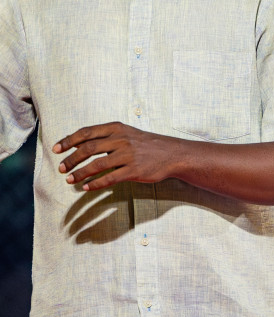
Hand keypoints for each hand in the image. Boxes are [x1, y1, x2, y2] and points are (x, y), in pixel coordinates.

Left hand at [54, 122, 186, 189]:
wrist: (174, 154)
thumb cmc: (147, 144)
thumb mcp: (128, 133)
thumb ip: (106, 137)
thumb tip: (79, 144)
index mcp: (117, 128)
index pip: (86, 132)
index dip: (68, 141)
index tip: (56, 149)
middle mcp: (121, 140)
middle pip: (88, 148)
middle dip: (71, 159)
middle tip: (61, 168)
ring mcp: (128, 155)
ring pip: (96, 164)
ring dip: (79, 173)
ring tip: (69, 180)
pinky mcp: (134, 170)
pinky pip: (110, 178)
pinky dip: (95, 183)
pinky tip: (85, 187)